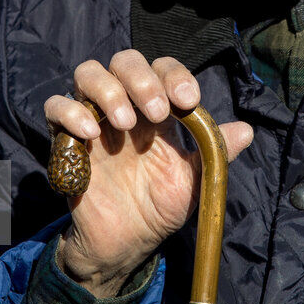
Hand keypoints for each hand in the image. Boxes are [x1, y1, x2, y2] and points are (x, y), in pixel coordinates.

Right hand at [43, 50, 253, 297]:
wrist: (126, 243)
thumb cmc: (159, 207)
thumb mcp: (194, 181)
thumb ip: (215, 152)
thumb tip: (246, 130)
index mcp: (155, 109)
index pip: (161, 69)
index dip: (174, 75)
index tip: (188, 99)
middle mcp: (124, 105)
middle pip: (124, 61)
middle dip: (142, 79)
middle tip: (158, 112)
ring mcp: (93, 119)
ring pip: (88, 73)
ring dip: (109, 90)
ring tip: (125, 123)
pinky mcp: (66, 139)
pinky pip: (56, 107)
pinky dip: (72, 111)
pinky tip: (92, 134)